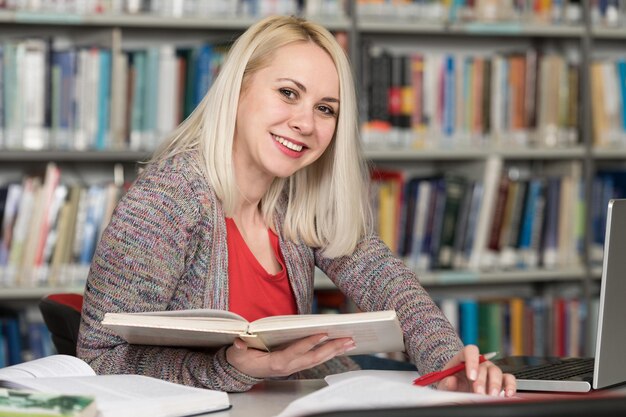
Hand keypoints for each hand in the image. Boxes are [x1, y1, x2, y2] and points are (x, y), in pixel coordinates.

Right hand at [226, 334, 355, 377]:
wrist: (241, 370)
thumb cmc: (241, 358)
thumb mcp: (236, 352)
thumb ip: (238, 346)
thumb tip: (239, 341)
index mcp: (275, 362)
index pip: (295, 352)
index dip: (309, 343)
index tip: (323, 334)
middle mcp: (288, 367)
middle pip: (313, 358)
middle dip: (332, 348)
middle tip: (348, 339)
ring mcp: (293, 367)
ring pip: (317, 360)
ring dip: (334, 351)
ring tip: (350, 342)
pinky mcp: (296, 365)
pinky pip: (315, 360)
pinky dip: (328, 353)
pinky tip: (339, 347)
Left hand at [435, 345, 515, 396]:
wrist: (458, 387)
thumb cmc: (452, 381)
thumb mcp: (444, 382)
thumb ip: (446, 381)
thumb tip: (451, 381)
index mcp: (464, 357)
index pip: (471, 351)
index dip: (472, 361)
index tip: (471, 377)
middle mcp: (480, 361)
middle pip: (484, 365)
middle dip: (482, 380)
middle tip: (479, 393)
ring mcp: (491, 369)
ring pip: (496, 372)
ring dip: (494, 385)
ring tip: (491, 396)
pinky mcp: (500, 379)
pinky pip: (509, 379)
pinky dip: (510, 386)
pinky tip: (507, 394)